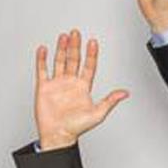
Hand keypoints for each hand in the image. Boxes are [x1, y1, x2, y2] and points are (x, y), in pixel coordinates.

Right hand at [33, 30, 128, 150]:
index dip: (91, 54)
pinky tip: (44, 49)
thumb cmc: (76, 127)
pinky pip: (42, 70)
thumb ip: (110, 101)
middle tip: (76, 33)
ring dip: (61, 49)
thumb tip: (125, 93)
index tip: (93, 42)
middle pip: (74, 59)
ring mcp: (57, 84)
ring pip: (59, 61)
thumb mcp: (98, 114)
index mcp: (83, 87)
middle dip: (75, 46)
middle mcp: (70, 83)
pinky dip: (42, 59)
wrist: (58, 134)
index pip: (88, 66)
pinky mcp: (44, 87)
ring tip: (64, 37)